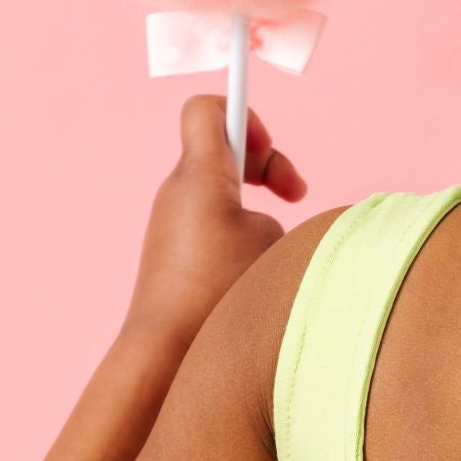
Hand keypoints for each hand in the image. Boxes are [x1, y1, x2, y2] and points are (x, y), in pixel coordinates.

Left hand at [125, 93, 308, 340]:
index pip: (208, 109)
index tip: (270, 149)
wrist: (165, 351)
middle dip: (266, 167)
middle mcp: (177, 192)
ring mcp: (170, 225)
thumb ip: (274, 213)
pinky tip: (249, 274)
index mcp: (200, 174)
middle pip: (222, 149)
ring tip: (270, 248)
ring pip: (219, 192)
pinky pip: (209, 227)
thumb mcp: (272, 244)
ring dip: (254, 208)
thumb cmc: (220, 295)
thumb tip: (261, 223)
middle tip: (295, 196)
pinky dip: (236, 237)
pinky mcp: (170, 256)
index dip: (245, 114)